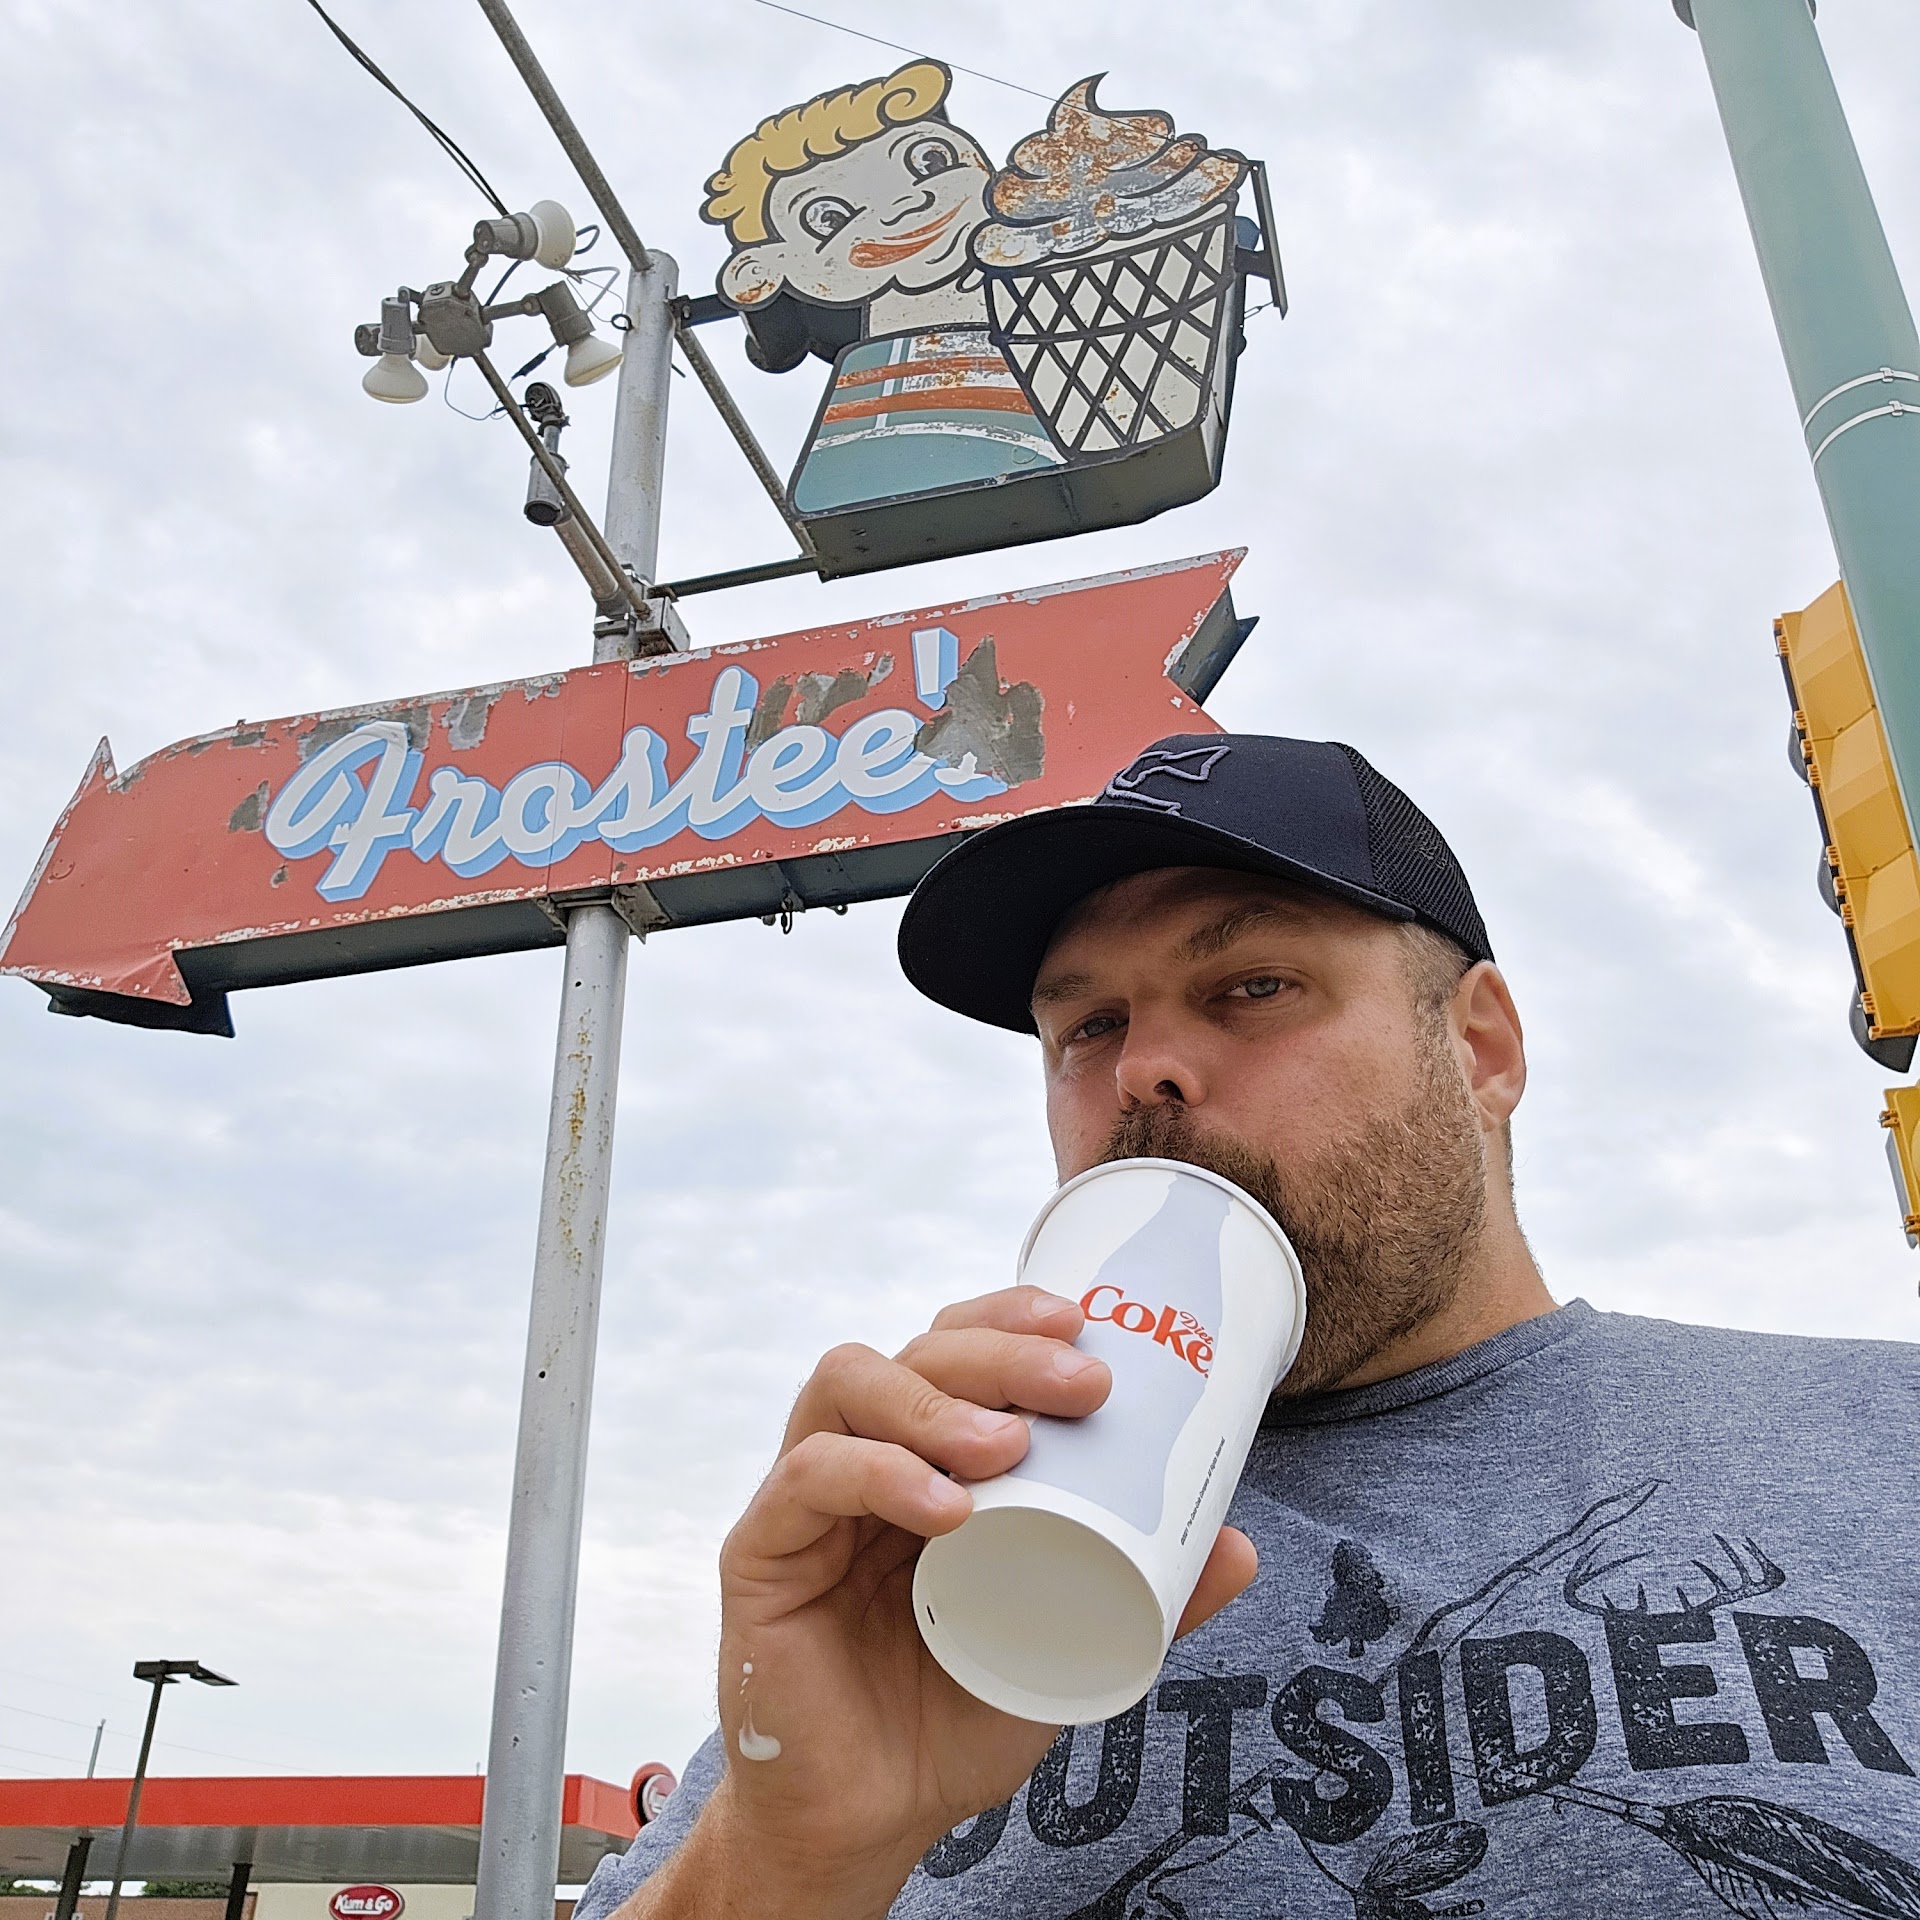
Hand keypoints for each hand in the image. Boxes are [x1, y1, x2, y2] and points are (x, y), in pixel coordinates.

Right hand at [638, 1286, 1257, 1919]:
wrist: (871, 1823)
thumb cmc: (953, 1717)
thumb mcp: (1065, 1647)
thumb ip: (1145, 1597)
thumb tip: (1239, 1544)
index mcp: (923, 1458)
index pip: (951, 1345)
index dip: (1008, 1316)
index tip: (1082, 1324)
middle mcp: (861, 1457)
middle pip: (911, 1349)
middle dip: (998, 1350)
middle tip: (1079, 1385)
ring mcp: (807, 1500)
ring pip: (849, 1383)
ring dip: (936, 1400)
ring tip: (1009, 1448)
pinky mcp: (760, 1551)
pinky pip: (806, 1477)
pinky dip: (878, 1472)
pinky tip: (942, 1508)